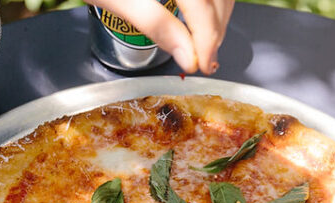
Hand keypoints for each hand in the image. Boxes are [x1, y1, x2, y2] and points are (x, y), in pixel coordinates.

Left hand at [85, 0, 234, 73]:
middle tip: (204, 61)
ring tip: (203, 45)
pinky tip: (202, 21)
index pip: (201, 3)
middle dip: (213, 32)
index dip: (206, 37)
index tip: (201, 64)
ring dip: (217, 19)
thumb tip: (188, 57)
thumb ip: (155, 26)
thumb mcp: (117, 0)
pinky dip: (212, 5)